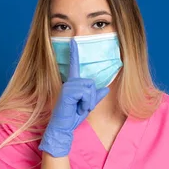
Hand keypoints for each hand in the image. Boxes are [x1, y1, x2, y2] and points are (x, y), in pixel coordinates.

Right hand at [38, 38, 109, 156]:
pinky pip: (85, 93)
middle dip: (91, 97)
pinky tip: (77, 108)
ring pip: (89, 87)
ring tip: (79, 108)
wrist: (63, 128)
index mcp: (73, 84)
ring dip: (89, 101)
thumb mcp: (87, 105)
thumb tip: (106, 88)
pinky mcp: (67, 91)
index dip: (74, 53)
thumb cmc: (72, 117)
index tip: (73, 40)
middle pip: (91, 82)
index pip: (75, 66)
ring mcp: (68, 86)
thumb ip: (95, 96)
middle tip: (82, 106)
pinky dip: (85, 102)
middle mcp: (69, 82)